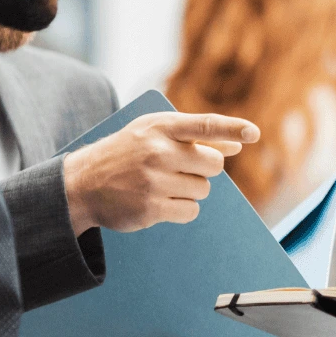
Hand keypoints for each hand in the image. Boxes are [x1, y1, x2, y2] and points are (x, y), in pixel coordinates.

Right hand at [63, 111, 259, 235]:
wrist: (82, 183)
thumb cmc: (129, 152)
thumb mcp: (156, 134)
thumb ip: (197, 137)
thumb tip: (238, 143)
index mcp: (160, 128)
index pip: (205, 125)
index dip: (232, 128)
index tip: (253, 133)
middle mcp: (157, 152)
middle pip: (213, 165)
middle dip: (204, 169)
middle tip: (180, 168)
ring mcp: (153, 181)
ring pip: (203, 190)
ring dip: (191, 190)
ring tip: (163, 184)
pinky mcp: (150, 208)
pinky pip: (191, 211)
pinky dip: (182, 209)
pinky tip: (160, 201)